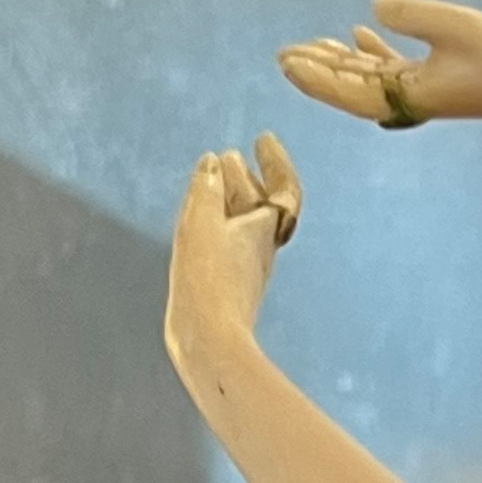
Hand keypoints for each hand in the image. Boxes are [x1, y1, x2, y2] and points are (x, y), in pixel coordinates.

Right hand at [163, 135, 300, 395]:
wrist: (207, 343)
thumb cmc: (207, 280)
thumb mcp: (202, 222)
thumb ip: (207, 189)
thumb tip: (213, 163)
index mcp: (263, 231)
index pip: (283, 190)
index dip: (277, 162)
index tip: (263, 139)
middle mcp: (259, 251)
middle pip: (260, 207)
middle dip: (245, 179)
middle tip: (231, 158)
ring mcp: (243, 271)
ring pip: (241, 227)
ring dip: (228, 200)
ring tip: (210, 182)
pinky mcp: (225, 290)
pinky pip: (225, 247)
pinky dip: (215, 226)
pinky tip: (198, 225)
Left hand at [277, 0, 481, 132]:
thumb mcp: (454, 26)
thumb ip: (411, 15)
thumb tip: (373, 10)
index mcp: (407, 93)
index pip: (350, 88)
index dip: (317, 76)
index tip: (288, 63)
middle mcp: (406, 97)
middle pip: (350, 87)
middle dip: (317, 71)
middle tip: (282, 54)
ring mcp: (418, 89)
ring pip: (367, 77)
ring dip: (337, 62)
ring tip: (306, 46)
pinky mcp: (431, 79)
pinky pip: (391, 68)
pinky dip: (370, 54)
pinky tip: (353, 35)